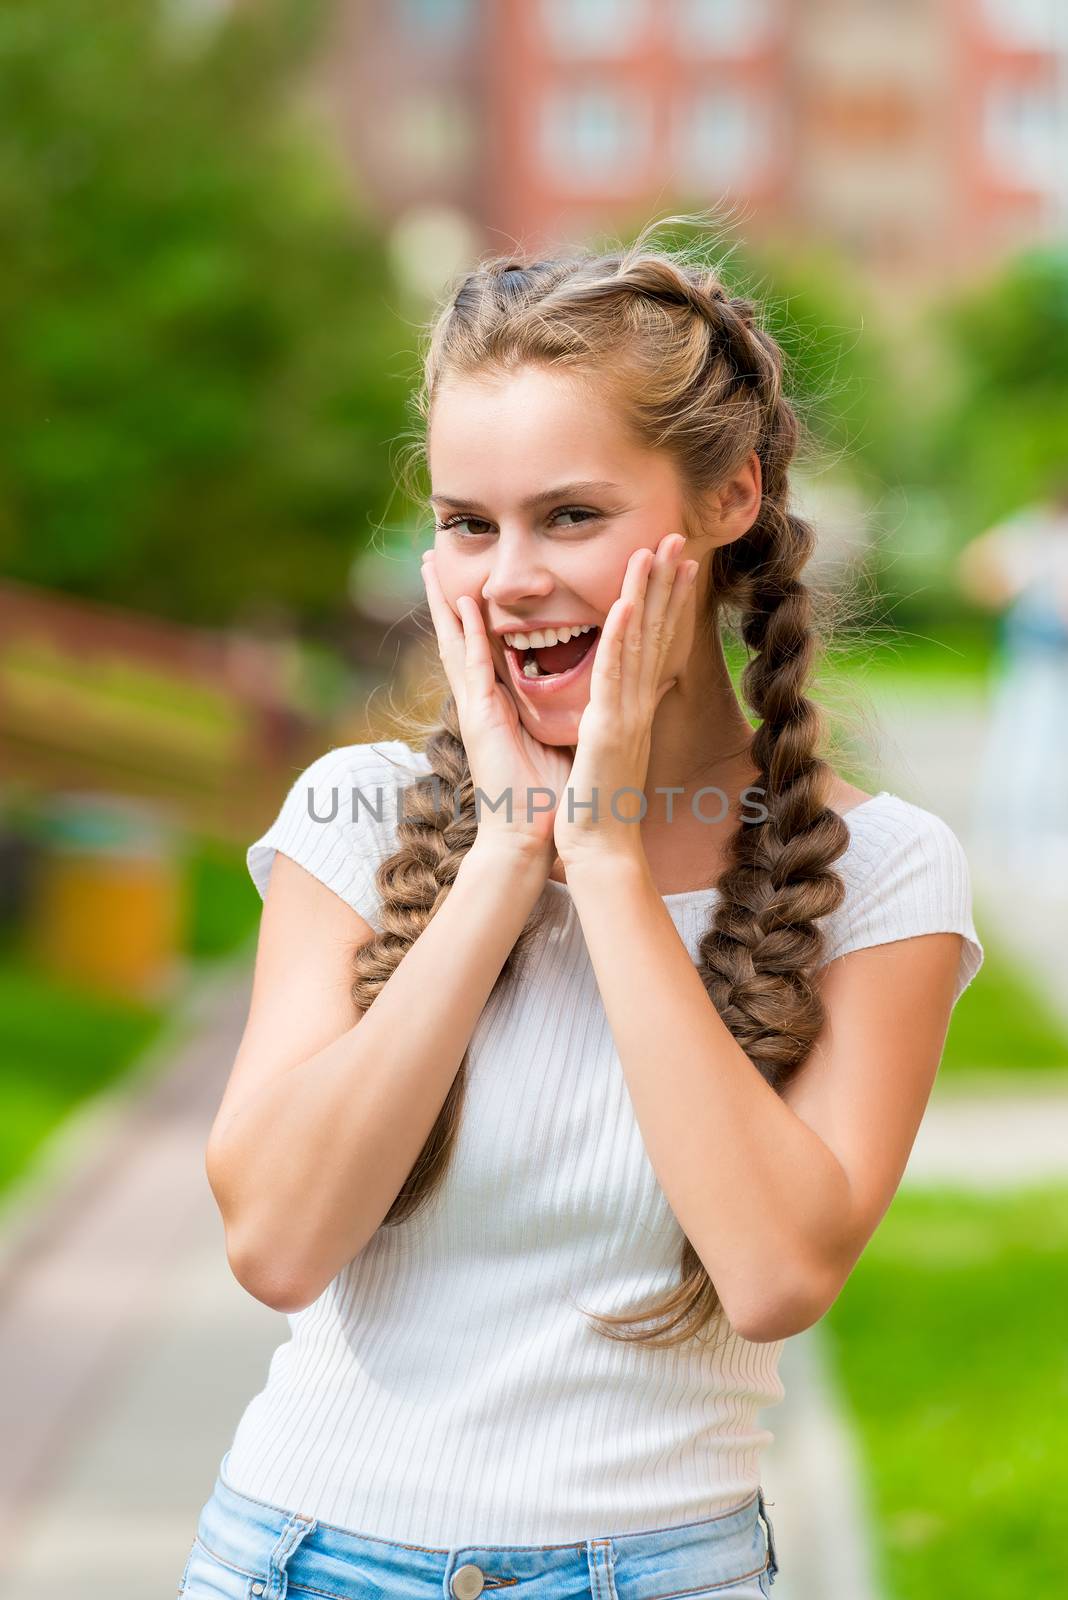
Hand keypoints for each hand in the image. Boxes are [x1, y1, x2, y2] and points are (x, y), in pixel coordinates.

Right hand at [420, 549, 573, 856]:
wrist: (532, 836)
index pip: (485, 647)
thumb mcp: (560, 738)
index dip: (474, 612)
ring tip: (430, 565)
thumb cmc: (549, 795)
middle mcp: (482, 701)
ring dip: (445, 602)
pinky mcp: (480, 719)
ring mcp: (476, 708)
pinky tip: (467, 605)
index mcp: (500, 704)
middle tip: (430, 556)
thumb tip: (588, 688)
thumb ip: (563, 709)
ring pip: (455, 642)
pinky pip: (475, 667)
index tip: (469, 577)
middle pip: (459, 635)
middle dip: (445, 595)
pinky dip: (470, 635)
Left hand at [554, 533, 697, 867]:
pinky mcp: (608, 728)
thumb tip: (638, 693)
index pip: (656, 640)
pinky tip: (624, 606)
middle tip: (678, 535)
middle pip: (656, 631)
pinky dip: (621, 639)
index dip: (668, 598)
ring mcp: (626, 713)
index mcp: (635, 705)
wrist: (600, 846)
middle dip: (666, 581)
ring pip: (639, 643)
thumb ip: (623, 715)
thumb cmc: (600, 802)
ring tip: (653, 551)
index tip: (678, 560)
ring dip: (646, 595)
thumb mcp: (613, 747)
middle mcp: (638, 703)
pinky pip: (614, 677)